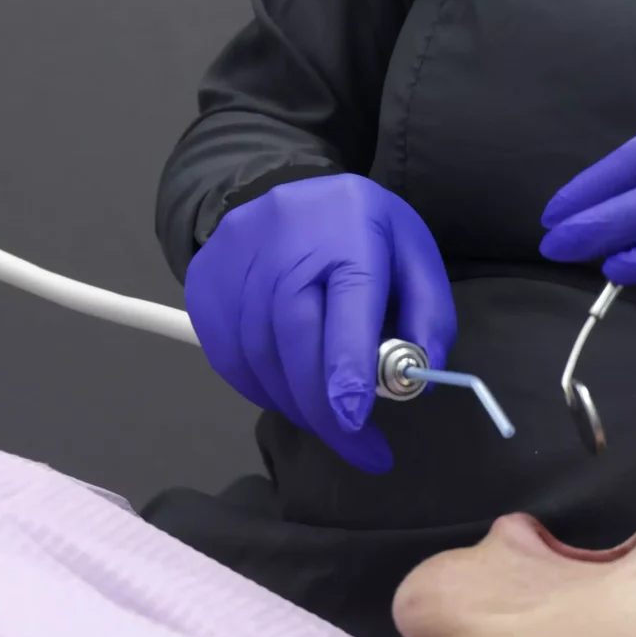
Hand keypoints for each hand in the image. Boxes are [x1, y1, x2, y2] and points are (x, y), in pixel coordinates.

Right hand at [186, 174, 455, 470]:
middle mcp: (287, 237)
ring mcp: (237, 258)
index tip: (356, 423)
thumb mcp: (415, 257)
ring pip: (256, 352)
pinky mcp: (206, 280)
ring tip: (325, 418)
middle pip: (294, 334)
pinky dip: (260, 387)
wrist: (289, 190)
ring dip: (292, 401)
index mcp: (351, 228)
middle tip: (355, 446)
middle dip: (322, 405)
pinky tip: (287, 391)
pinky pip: (226, 355)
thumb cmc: (363, 233)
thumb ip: (429, 316)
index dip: (346, 366)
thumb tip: (417, 379)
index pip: (347, 300)